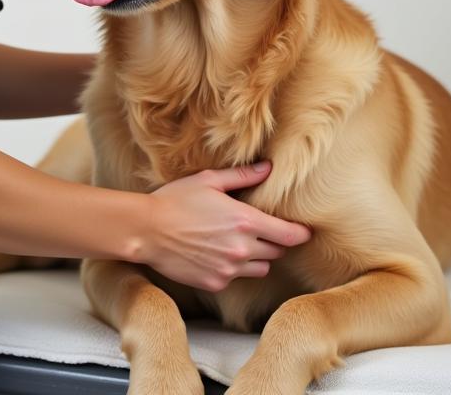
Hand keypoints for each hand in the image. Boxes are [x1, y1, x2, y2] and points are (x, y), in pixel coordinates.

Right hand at [138, 161, 310, 291]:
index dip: (300, 233)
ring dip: (258, 256)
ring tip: (239, 242)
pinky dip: (234, 268)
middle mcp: (242, 248)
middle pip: (278, 252)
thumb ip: (242, 176)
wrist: (146, 230)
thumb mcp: (209, 180)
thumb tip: (268, 168)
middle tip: (260, 229)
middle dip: (274, 241)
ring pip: (262, 267)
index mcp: (245, 221)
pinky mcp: (216, 283)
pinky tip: (217, 253)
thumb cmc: (176, 200)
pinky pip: (237, 277)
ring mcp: (229, 269)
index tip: (303, 230)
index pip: (290, 235)